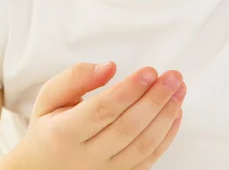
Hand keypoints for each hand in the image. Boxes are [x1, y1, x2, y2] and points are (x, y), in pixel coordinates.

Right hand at [4, 61, 185, 168]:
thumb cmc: (49, 129)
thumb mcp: (49, 97)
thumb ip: (76, 77)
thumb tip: (109, 67)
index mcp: (64, 134)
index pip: (103, 110)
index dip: (130, 89)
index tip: (150, 71)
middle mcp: (85, 158)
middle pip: (128, 127)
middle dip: (155, 99)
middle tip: (173, 77)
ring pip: (142, 146)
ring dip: (166, 116)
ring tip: (179, 90)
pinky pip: (148, 160)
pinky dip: (166, 137)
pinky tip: (175, 114)